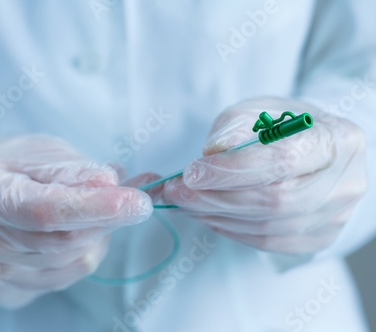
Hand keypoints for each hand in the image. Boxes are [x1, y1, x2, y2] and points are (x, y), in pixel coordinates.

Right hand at [0, 135, 155, 307]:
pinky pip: (68, 276)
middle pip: (64, 241)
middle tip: (131, 197)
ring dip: (100, 233)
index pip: (45, 211)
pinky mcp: (12, 288)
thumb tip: (110, 184)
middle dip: (108, 219)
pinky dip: (87, 251)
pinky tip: (81, 229)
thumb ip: (74, 169)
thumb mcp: (44, 151)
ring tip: (98, 206)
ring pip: (73, 261)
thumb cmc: (16, 165)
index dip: (95, 208)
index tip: (136, 202)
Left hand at [163, 98, 366, 253]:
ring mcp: (335, 217)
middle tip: (175, 192)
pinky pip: (267, 241)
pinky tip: (208, 214)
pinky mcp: (317, 238)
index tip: (191, 172)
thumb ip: (234, 127)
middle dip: (215, 197)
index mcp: (337, 141)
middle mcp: (344, 183)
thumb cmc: (285, 126)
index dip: (232, 170)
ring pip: (267, 226)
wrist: (315, 149)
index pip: (283, 161)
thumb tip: (213, 152)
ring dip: (216, 215)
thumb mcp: (258, 111)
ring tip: (185, 201)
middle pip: (274, 200)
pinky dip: (230, 229)